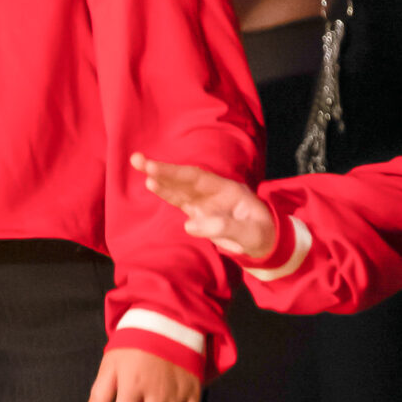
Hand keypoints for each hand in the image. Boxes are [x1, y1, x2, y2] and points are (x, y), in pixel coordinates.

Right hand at [133, 155, 277, 259]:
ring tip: (137, 164)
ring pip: (178, 187)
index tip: (154, 169)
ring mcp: (204, 202)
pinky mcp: (198, 212)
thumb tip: (189, 225)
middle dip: (161, 169)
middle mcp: (212, 192)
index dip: (175, 173)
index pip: (197, 178)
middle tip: (137, 159)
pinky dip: (165, 192)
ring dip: (158, 177)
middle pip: (184, 178)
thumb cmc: (260, 235)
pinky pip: (179, 200)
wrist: (264, 242)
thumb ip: (225, 228)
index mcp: (227, 190)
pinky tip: (150, 184)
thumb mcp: (250, 235)